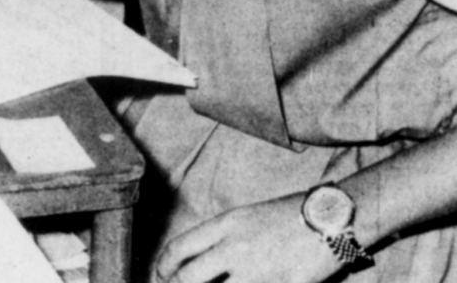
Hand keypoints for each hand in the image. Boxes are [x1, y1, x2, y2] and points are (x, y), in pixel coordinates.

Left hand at [154, 193, 342, 282]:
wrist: (331, 218)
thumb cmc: (289, 215)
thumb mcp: (246, 218)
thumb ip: (220, 239)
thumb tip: (198, 261)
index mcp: (224, 226)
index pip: (179, 248)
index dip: (164, 266)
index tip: (161, 275)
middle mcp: (234, 248)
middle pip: (188, 278)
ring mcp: (257, 272)